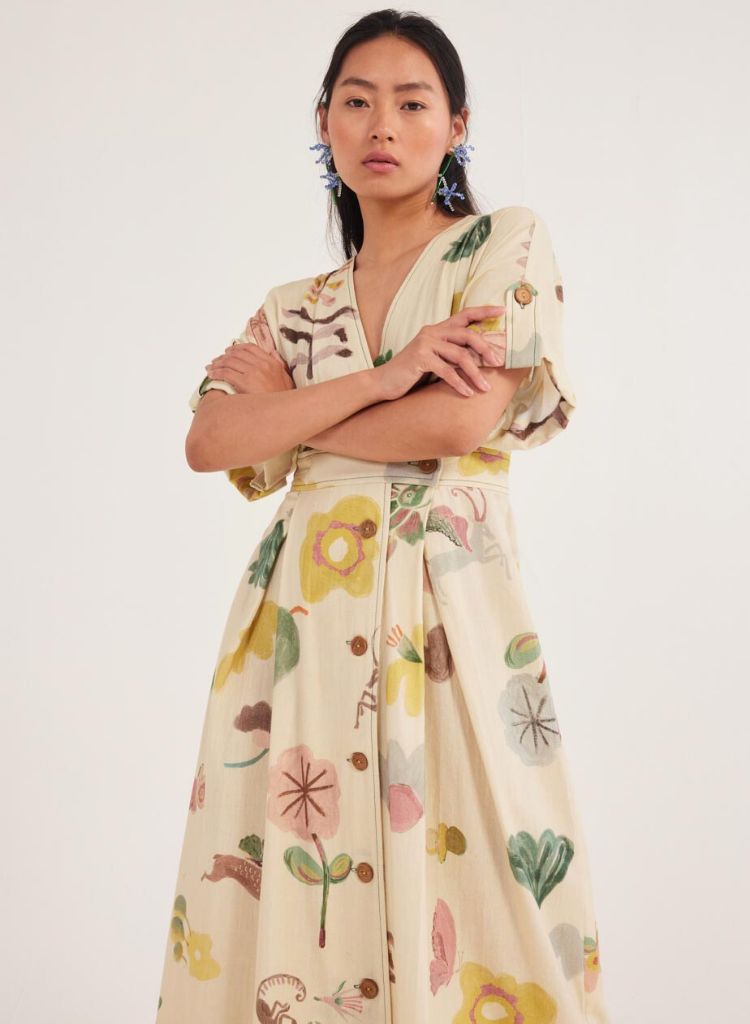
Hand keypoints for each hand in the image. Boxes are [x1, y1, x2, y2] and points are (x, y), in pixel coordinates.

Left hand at [204, 343, 294, 393]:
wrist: (282, 412)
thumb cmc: (284, 398)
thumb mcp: (287, 378)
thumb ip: (280, 364)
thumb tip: (273, 352)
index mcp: (271, 362)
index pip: (250, 348)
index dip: (236, 348)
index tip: (228, 351)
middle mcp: (262, 364)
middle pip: (236, 354)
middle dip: (223, 357)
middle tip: (215, 361)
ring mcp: (253, 373)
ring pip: (229, 362)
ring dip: (216, 364)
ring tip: (210, 368)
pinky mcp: (245, 382)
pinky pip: (226, 373)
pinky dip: (216, 373)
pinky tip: (211, 376)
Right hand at [372, 306, 507, 401]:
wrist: (384, 382)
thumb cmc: (411, 373)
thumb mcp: (434, 360)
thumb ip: (451, 354)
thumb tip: (480, 359)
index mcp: (437, 329)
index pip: (464, 314)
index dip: (484, 311)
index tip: (502, 311)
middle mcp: (431, 331)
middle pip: (467, 335)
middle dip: (486, 349)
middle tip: (499, 362)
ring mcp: (425, 344)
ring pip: (460, 356)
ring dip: (475, 373)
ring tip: (485, 388)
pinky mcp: (420, 358)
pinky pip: (446, 371)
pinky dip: (459, 383)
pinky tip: (467, 393)